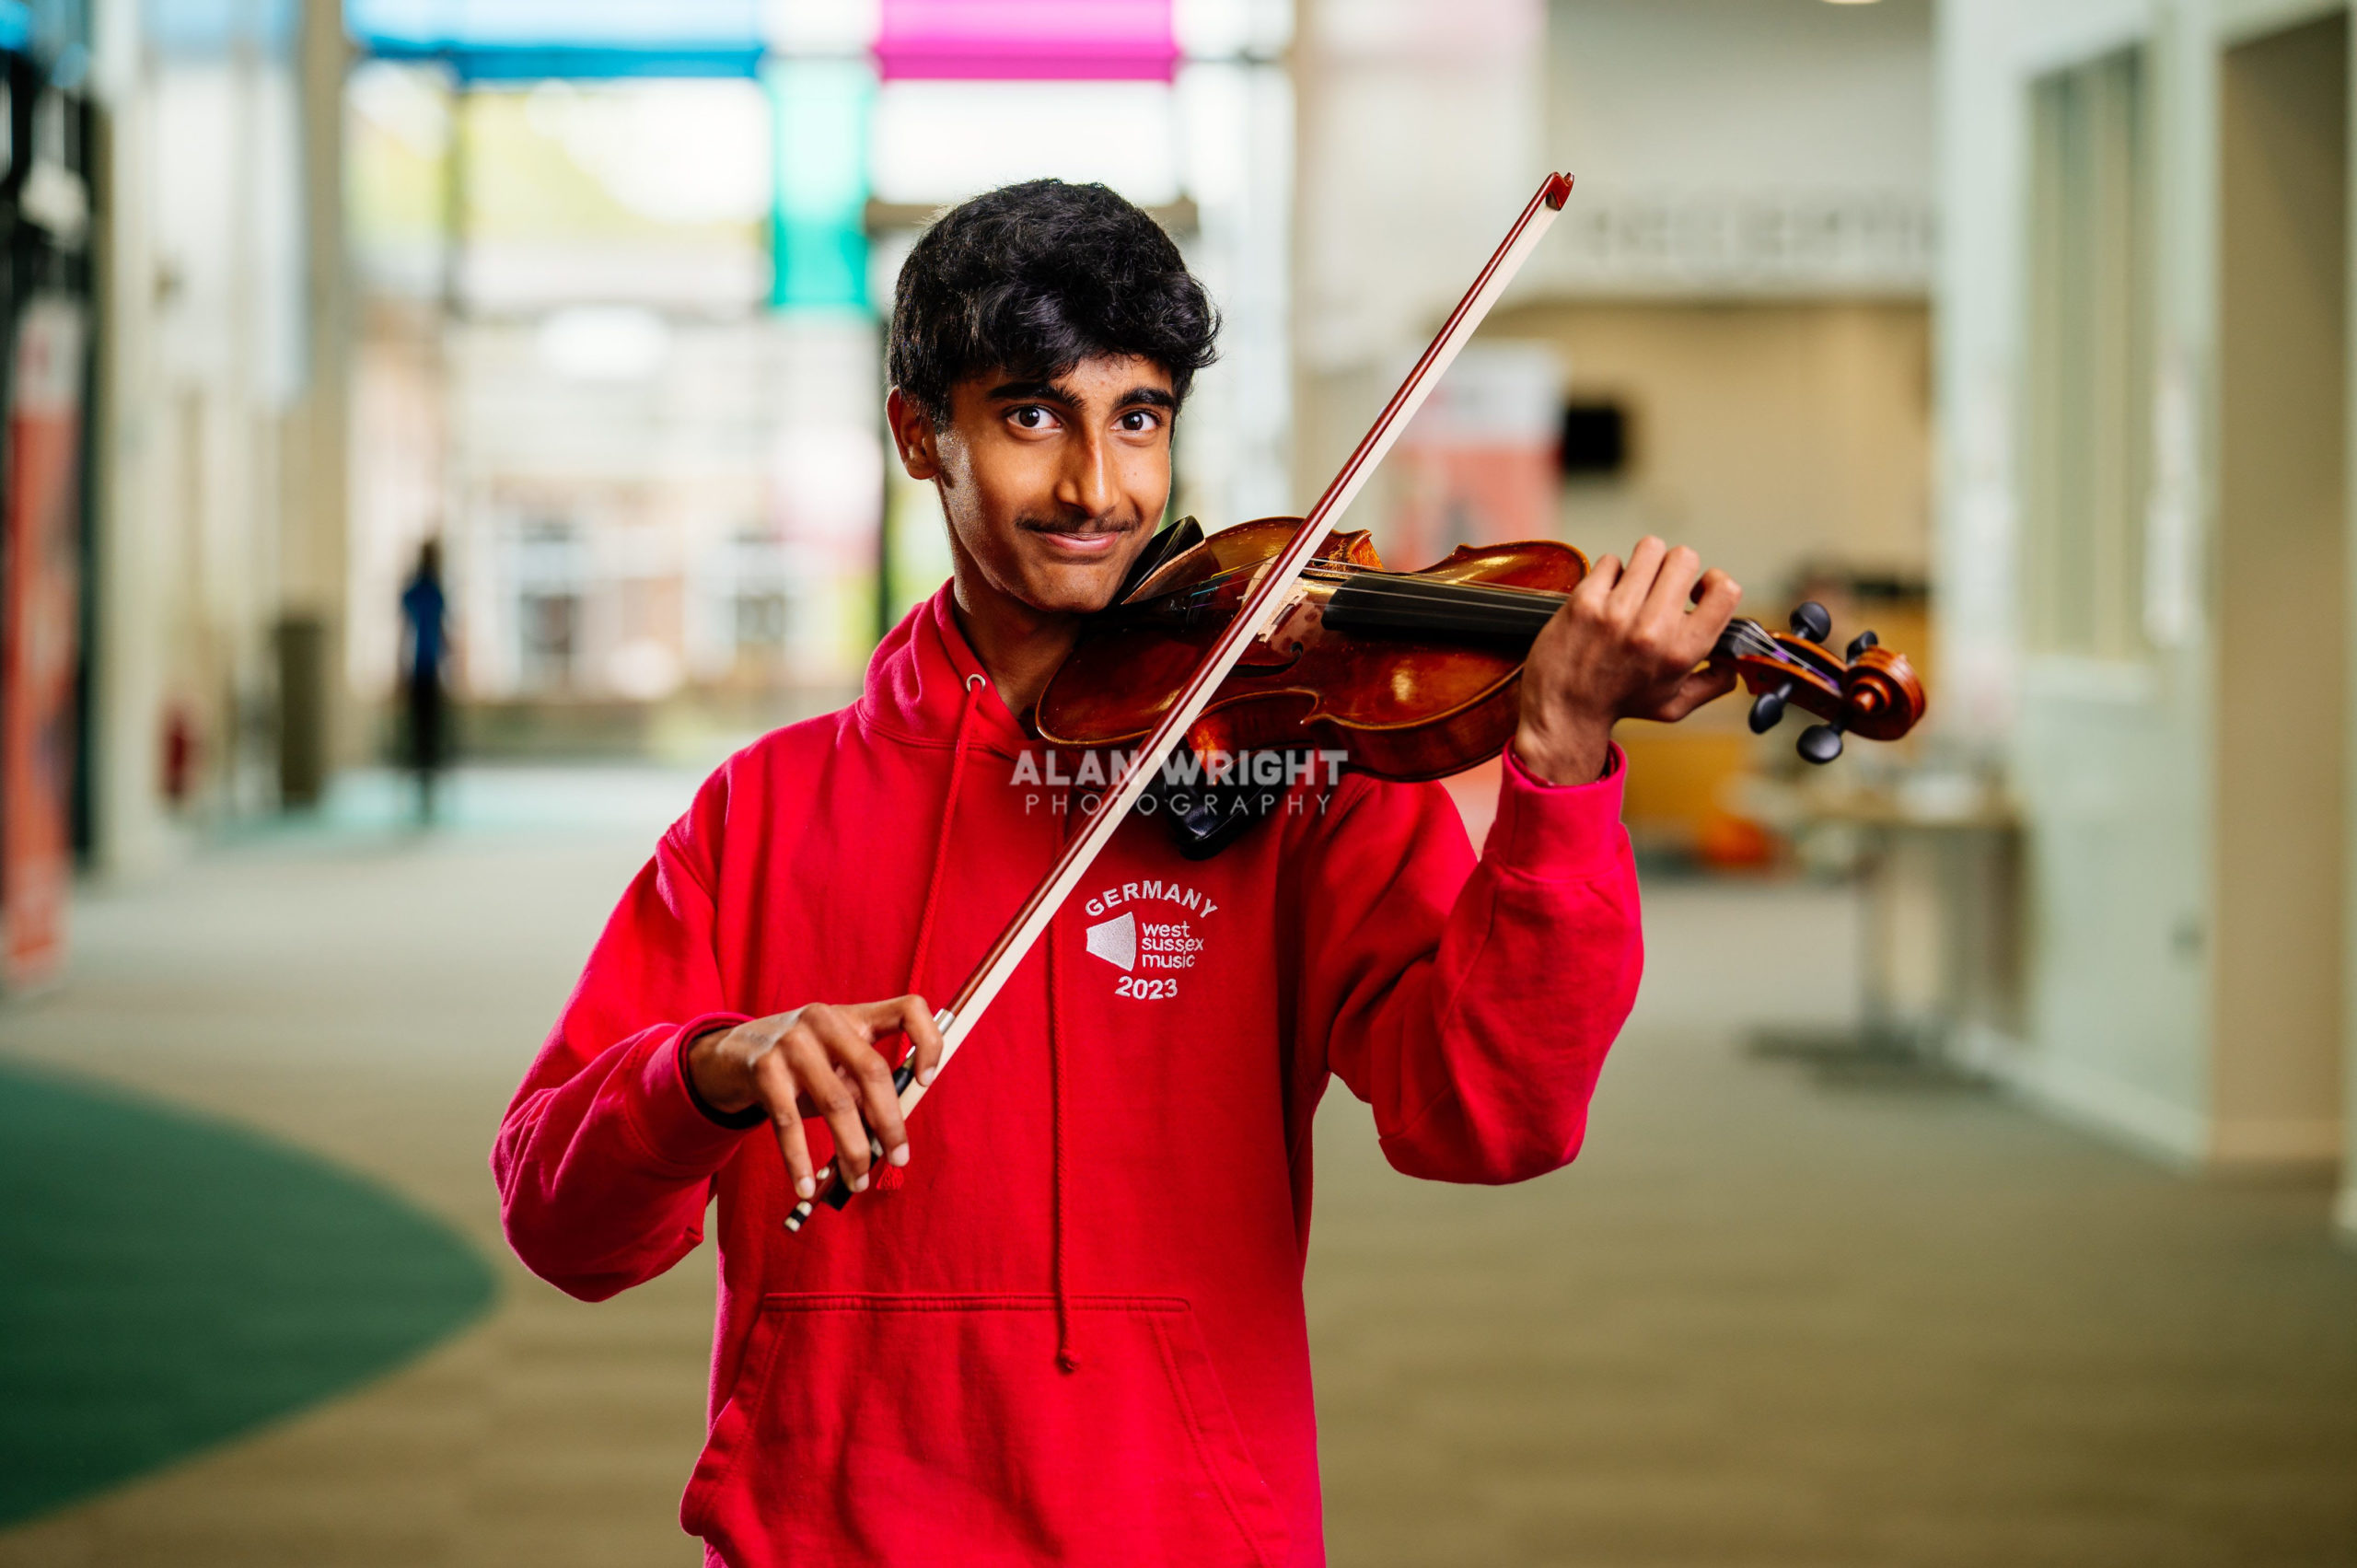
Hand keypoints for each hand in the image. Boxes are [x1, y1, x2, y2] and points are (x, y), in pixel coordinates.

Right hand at [686, 998, 944, 1200]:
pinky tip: (807, 1187)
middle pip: (872, 1071)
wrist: (731, 1055)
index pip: (909, 1009)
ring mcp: (792, 1043)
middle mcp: (825, 1021)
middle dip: (891, 1122)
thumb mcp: (836, 1061)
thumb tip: (890, 1137)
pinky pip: (789, 1124)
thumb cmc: (801, 1063)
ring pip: (835, 1103)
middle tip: (900, 1158)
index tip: (926, 1082)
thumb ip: (865, 1089)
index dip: (928, 1042)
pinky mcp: (764, 1071)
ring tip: (858, 1181)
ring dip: (852, 1150)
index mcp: (855, 1015)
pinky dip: (800, 1161)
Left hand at [1512, 537, 1742, 784]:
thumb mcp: (1676, 706)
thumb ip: (1713, 683)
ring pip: (1649, 549)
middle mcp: (1653, 629)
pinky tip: (1606, 596)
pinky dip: (1610, 574)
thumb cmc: (1619, 705)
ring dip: (1645, 564)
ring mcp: (1617, 612)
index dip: (1715, 581)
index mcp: (1682, 651)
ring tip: (1634, 587)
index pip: (1726, 591)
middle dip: (1676, 568)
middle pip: (1684, 558)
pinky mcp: (1584, 600)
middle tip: (1661, 588)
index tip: (1698, 591)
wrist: (1563, 712)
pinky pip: (1611, 561)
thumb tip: (1733, 661)